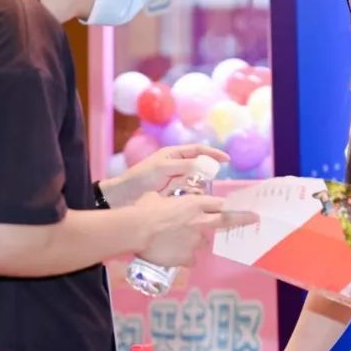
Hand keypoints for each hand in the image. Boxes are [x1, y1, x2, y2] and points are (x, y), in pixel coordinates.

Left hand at [101, 145, 228, 207]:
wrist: (123, 195)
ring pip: (195, 180)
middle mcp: (176, 164)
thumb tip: (204, 165)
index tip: (226, 160)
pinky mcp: (173, 191)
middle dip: (206, 172)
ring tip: (194, 192)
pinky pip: (188, 191)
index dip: (213, 153)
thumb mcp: (163, 169)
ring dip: (197, 186)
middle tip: (211, 181)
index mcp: (173, 154)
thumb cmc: (140, 178)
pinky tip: (190, 200)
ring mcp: (175, 178)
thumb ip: (184, 165)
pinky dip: (191, 194)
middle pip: (199, 165)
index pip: (198, 150)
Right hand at [133, 192, 256, 267]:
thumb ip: (169, 201)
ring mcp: (195, 241)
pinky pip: (189, 258)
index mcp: (194, 204)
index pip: (221, 205)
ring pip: (201, 242)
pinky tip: (170, 254)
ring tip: (174, 240)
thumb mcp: (158, 197)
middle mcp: (200, 221)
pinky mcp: (187, 257)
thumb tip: (165, 202)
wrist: (136, 230)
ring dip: (193, 241)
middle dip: (243, 219)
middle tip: (254, 219)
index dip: (233, 208)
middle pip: (226, 221)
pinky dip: (183, 257)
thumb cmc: (143, 210)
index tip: (248, 209)